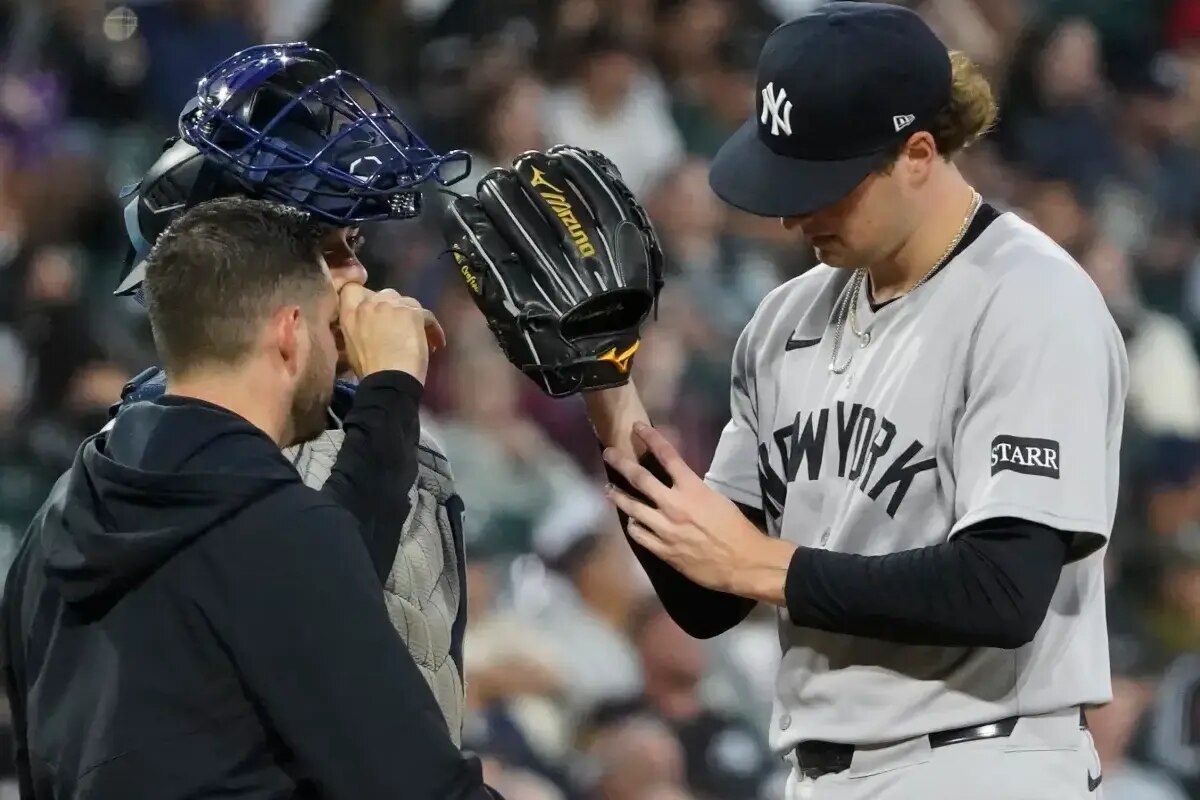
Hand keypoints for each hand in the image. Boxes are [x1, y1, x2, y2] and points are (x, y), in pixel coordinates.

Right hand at [337, 284, 446, 382]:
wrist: (388, 380)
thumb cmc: (369, 372)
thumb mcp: (352, 346)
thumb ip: (357, 327)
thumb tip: (367, 327)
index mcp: (349, 314)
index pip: (352, 289)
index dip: (364, 295)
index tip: (375, 308)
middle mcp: (369, 304)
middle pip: (385, 294)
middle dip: (393, 308)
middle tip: (399, 327)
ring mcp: (391, 306)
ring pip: (407, 302)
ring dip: (412, 316)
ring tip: (418, 335)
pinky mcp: (413, 313)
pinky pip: (427, 315)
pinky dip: (433, 329)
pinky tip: (435, 344)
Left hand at [602, 422, 795, 602]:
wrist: (743, 562)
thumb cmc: (736, 528)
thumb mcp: (717, 499)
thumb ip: (693, 489)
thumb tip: (678, 484)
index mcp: (692, 489)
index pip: (667, 456)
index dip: (651, 438)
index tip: (637, 427)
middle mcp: (674, 505)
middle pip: (640, 478)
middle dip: (621, 463)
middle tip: (608, 454)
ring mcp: (665, 529)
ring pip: (632, 507)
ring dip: (618, 496)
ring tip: (609, 489)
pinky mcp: (662, 550)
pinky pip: (638, 534)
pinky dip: (633, 525)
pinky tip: (632, 522)